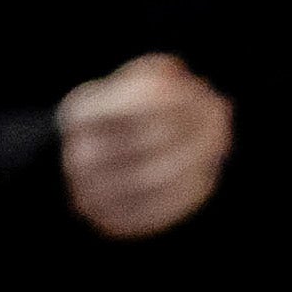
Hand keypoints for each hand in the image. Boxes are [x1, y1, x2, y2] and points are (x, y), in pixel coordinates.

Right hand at [57, 52, 233, 241]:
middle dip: (192, 126)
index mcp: (77, 118)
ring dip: (196, 157)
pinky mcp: (115, 222)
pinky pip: (161, 208)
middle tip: (220, 111)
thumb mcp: (115, 92)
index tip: (202, 91)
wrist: (71, 173)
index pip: (126, 106)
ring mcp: (95, 194)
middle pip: (144, 142)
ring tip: (219, 139)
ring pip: (155, 178)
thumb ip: (144, 78)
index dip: (170, 99)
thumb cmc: (110, 123)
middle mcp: (80, 157)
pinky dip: (187, 188)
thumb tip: (177, 70)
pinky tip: (205, 170)